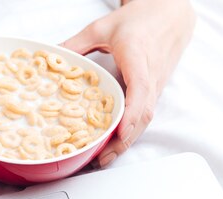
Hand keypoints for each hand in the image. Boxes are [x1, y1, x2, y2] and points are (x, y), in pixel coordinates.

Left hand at [63, 0, 194, 166]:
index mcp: (138, 56)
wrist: (170, 16)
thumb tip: (52, 58)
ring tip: (104, 159)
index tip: (121, 130)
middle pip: (143, 114)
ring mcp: (155, 87)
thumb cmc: (140, 21)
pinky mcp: (154, 93)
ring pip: (145, 120)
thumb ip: (76, 44)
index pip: (140, 88)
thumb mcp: (102, 27)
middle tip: (102, 157)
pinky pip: (144, 116)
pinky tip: (113, 145)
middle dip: (124, 139)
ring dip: (126, 142)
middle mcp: (151, 76)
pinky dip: (130, 133)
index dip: (131, 112)